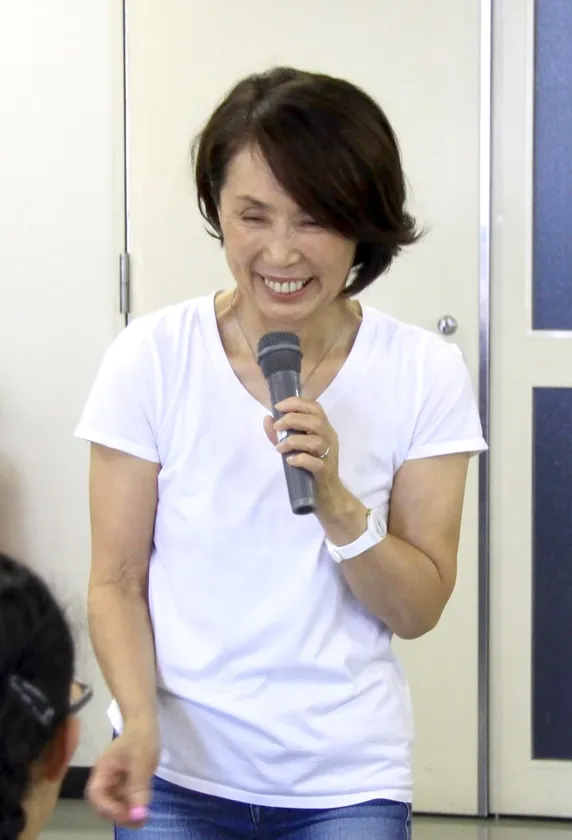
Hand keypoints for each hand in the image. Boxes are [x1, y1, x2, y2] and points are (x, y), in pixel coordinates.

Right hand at [86, 718, 159, 827]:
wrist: (146, 723)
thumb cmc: (140, 738)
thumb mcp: (141, 762)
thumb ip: (138, 789)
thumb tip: (138, 815)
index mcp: (103, 770)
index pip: (96, 795)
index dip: (107, 808)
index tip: (125, 813)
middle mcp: (106, 778)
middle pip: (105, 804)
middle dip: (119, 814)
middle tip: (138, 819)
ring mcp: (116, 781)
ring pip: (117, 804)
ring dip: (128, 813)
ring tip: (143, 817)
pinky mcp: (126, 782)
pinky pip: (126, 798)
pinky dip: (134, 806)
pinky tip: (144, 807)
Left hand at [263, 396, 349, 520]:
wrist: (326, 494)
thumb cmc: (309, 467)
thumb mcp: (293, 447)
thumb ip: (279, 433)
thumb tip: (267, 418)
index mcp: (323, 428)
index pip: (315, 408)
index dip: (297, 403)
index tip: (278, 406)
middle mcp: (329, 438)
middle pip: (315, 421)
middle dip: (293, 419)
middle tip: (277, 426)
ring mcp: (329, 455)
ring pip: (316, 441)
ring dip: (293, 441)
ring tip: (280, 448)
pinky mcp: (325, 471)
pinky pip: (315, 463)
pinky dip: (301, 459)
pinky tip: (290, 460)